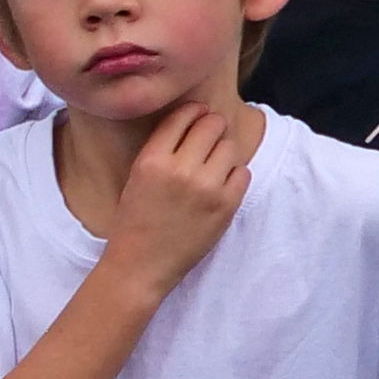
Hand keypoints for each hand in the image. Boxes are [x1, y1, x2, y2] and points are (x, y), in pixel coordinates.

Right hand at [102, 99, 253, 297]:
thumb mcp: (137, 177)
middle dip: (212, 127)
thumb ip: (163, 150)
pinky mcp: (226, 205)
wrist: (139, 266)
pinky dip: (234, 176)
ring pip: (230, 147)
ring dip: (223, 153)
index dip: (194, 112)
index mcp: (151, 160)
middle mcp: (180, 169)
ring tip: (211, 168)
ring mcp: (206, 187)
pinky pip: (243, 172)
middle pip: (212, 125)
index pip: (183, 116)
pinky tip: (220, 186)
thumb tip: (196, 119)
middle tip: (210, 137)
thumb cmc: (135, 221)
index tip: (199, 114)